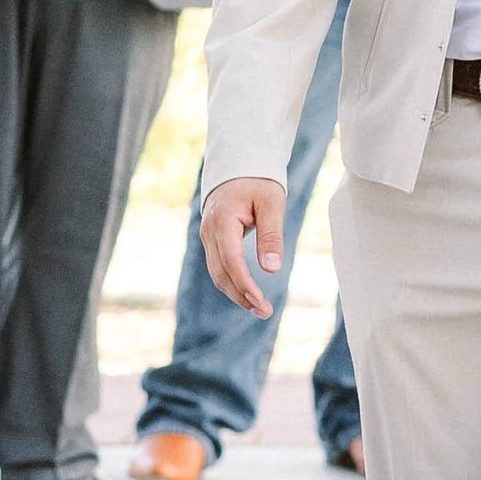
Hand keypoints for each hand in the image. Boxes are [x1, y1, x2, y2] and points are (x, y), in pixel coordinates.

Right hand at [200, 174, 287, 314]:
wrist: (238, 167)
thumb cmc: (258, 183)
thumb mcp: (272, 204)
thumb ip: (271, 235)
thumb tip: (272, 269)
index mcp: (222, 221)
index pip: (231, 260)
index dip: (244, 283)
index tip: (260, 301)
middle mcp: (209, 232)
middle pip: (221, 272)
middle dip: (242, 295)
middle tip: (265, 312)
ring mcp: (208, 237)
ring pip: (218, 273)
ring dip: (237, 293)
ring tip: (260, 308)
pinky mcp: (213, 240)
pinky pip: (219, 267)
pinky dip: (232, 282)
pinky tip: (248, 294)